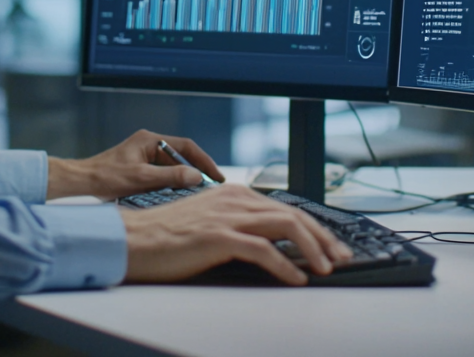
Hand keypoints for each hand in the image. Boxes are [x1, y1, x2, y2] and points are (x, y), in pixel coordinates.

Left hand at [47, 130, 224, 200]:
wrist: (82, 182)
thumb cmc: (106, 177)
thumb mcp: (142, 178)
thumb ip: (170, 177)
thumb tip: (197, 177)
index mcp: (150, 140)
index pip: (186, 146)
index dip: (203, 161)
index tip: (216, 176)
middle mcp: (148, 144)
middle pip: (180, 157)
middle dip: (195, 172)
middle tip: (210, 188)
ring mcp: (143, 155)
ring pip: (171, 167)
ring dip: (183, 180)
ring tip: (195, 194)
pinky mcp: (139, 167)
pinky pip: (162, 174)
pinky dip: (171, 184)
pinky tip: (176, 196)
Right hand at [121, 183, 351, 284]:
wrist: (132, 240)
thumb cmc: (165, 237)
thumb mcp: (208, 223)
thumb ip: (237, 226)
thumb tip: (271, 245)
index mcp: (234, 194)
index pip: (286, 207)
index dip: (314, 228)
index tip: (332, 247)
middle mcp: (235, 199)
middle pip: (293, 214)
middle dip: (324, 238)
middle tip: (341, 259)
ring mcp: (227, 216)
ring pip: (286, 227)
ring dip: (312, 250)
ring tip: (325, 269)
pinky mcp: (218, 237)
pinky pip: (263, 250)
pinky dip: (285, 266)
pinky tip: (296, 279)